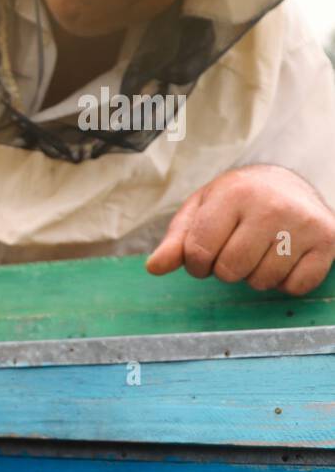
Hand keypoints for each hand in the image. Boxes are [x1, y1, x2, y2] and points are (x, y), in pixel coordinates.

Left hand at [146, 164, 334, 294]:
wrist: (286, 184)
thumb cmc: (236, 202)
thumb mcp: (200, 211)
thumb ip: (175, 241)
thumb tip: (154, 267)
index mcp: (234, 194)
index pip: (198, 252)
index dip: (196, 264)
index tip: (205, 254)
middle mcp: (272, 206)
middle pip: (230, 270)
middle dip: (225, 269)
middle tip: (235, 249)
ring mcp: (304, 223)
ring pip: (263, 281)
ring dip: (254, 276)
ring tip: (259, 250)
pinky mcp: (329, 239)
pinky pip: (296, 287)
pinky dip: (285, 282)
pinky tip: (283, 258)